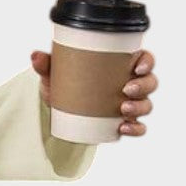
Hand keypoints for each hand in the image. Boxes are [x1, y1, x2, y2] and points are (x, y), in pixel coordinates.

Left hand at [30, 48, 158, 135]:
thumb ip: (46, 63)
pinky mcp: (123, 122)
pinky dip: (136, 129)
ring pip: (146, 104)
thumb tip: (35, 56)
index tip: (138, 66)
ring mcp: (129, 104)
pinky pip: (138, 127)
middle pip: (150, 82)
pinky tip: (125, 128)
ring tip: (123, 109)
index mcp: (121, 65)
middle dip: (143, 86)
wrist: (58, 108)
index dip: (147, 62)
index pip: (144, 60)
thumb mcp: (55, 73)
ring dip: (139, 107)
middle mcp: (130, 83)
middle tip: (126, 90)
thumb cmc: (64, 83)